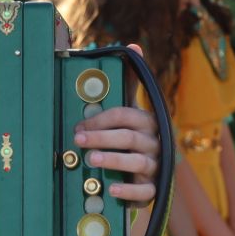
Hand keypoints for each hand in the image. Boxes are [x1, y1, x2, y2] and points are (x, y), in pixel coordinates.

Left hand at [74, 42, 162, 203]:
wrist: (152, 171)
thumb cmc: (133, 137)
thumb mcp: (132, 111)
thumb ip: (130, 82)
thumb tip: (134, 44)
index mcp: (148, 122)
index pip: (126, 115)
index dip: (101, 119)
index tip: (79, 125)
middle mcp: (155, 142)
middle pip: (130, 138)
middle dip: (102, 137)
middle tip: (78, 140)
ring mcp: (155, 166)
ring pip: (138, 163)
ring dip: (113, 161)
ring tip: (91, 160)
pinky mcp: (153, 188)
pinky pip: (144, 191)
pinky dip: (129, 191)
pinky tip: (112, 191)